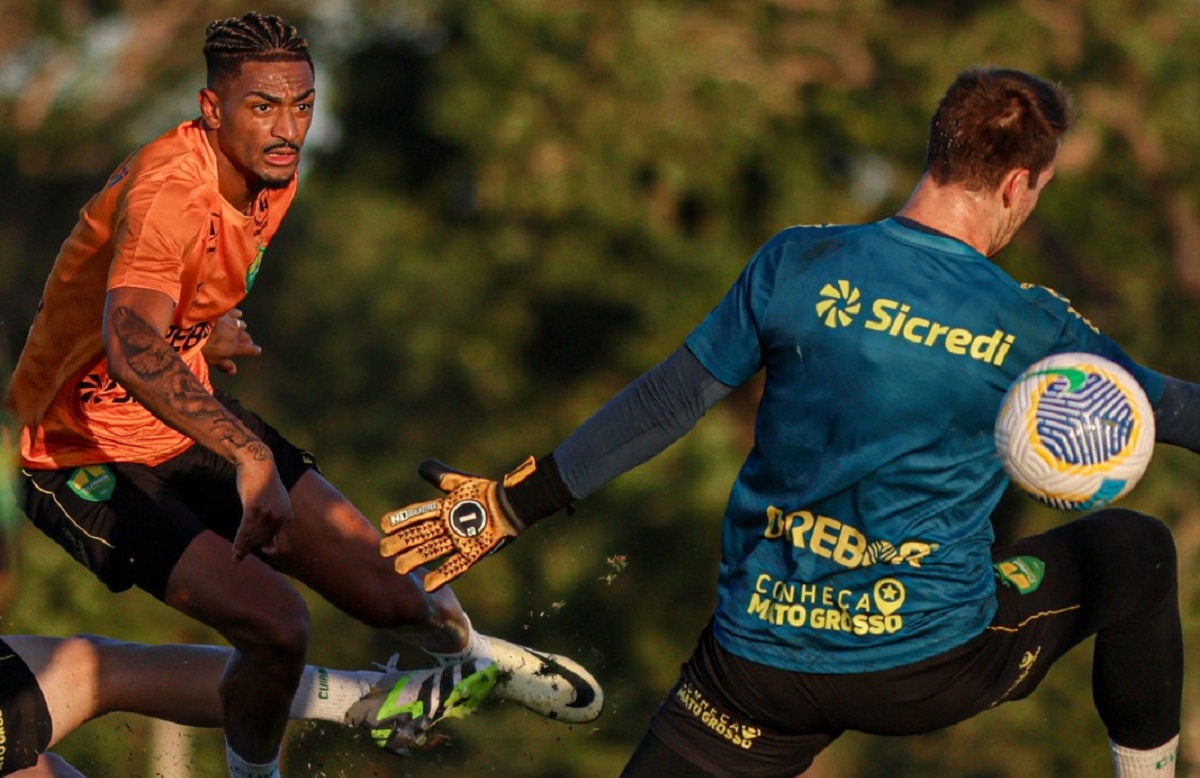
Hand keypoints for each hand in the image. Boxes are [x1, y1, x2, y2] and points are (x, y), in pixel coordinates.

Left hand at [203, 309, 260, 375]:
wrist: (197, 326)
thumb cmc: (204, 346)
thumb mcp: (212, 360)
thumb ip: (224, 365)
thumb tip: (233, 371)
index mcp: (236, 347)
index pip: (250, 349)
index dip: (254, 350)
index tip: (257, 351)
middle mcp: (237, 335)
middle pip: (246, 337)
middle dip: (247, 340)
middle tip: (245, 342)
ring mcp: (232, 323)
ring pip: (242, 326)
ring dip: (242, 328)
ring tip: (241, 329)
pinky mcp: (226, 313)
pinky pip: (236, 314)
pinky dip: (237, 315)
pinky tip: (238, 315)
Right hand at [232, 456, 292, 560]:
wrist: (259, 465)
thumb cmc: (266, 486)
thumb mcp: (279, 504)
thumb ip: (276, 522)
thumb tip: (268, 543)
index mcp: (289, 517)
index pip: (286, 546)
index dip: (276, 552)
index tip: (265, 548)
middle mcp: (280, 516)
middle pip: (265, 542)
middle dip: (255, 544)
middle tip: (245, 543)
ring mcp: (267, 512)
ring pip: (254, 538)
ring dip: (245, 546)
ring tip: (238, 550)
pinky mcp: (254, 507)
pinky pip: (245, 531)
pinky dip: (240, 544)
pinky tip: (236, 553)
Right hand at [380, 459, 536, 591]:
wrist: (512, 505)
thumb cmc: (487, 493)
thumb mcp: (461, 482)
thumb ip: (441, 475)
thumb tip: (421, 466)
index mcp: (444, 511)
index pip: (418, 514)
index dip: (402, 519)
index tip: (384, 524)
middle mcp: (448, 527)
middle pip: (421, 535)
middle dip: (403, 542)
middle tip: (384, 550)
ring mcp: (460, 541)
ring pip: (433, 550)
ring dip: (416, 558)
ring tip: (399, 567)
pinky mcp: (474, 553)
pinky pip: (456, 566)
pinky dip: (443, 576)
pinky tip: (429, 586)